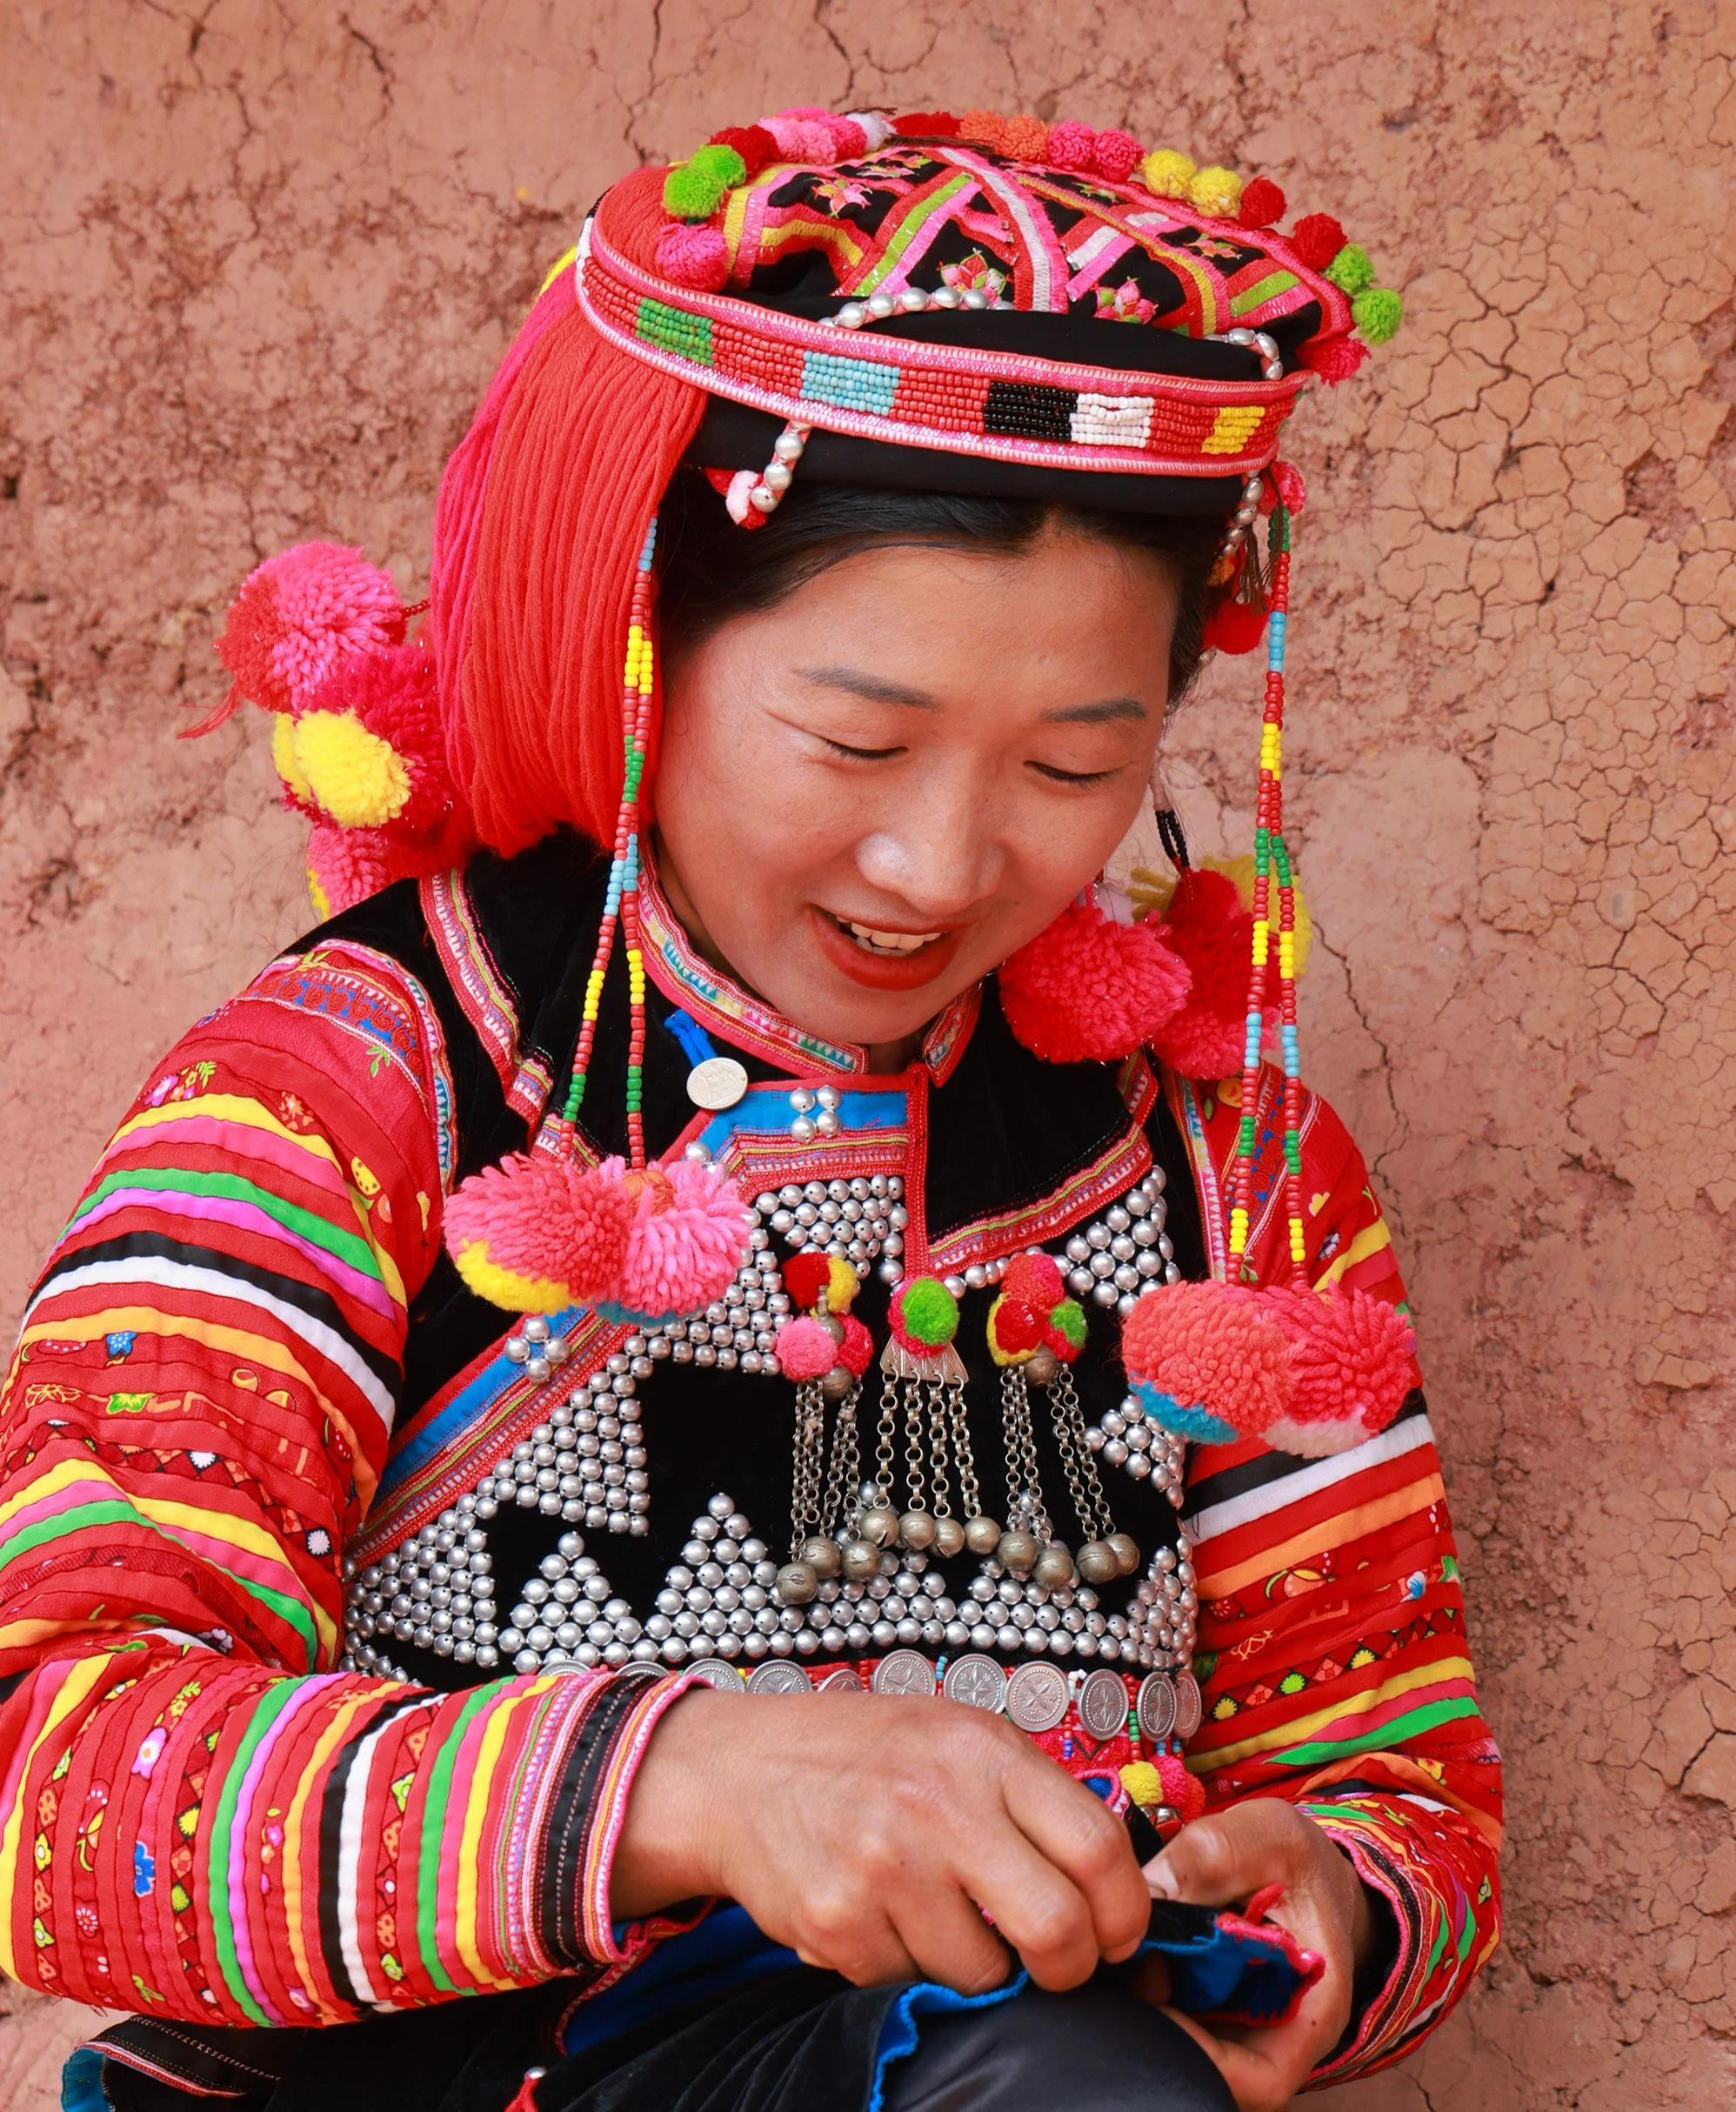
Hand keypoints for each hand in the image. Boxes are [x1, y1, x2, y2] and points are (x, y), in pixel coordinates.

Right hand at [612, 1686, 1150, 1994]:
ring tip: (947, 1920)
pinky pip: (911, 1985)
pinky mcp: (837, 1923)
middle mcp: (936, 1805)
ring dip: (979, 1969)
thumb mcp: (959, 1738)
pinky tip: (887, 1918)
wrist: (741, 1771)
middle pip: (1057, 1929)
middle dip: (1071, 1967)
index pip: (1099, 1848)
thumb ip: (1033, 1798)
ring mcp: (882, 1867)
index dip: (1126, 1911)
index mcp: (982, 1752)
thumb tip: (1120, 1888)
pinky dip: (909, 1968)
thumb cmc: (868, 1756)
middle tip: (1057, 1963)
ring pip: (983, 1976)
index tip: (1118, 1932)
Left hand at [1132, 1799, 1373, 2111]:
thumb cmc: (1297, 1856)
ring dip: (1150, 2006)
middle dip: (1164, 2027)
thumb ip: (1213, 1856)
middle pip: (1217, 2069)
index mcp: (1313, 2011)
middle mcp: (1278, 2033)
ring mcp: (1241, 2023)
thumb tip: (1149, 1893)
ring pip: (1190, 2042)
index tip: (1154, 1998)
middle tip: (1124, 1971)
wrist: (1304, 1861)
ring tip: (1120, 1956)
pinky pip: (1177, 2012)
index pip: (1262, 2079)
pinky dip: (1148, 1984)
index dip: (1202, 2057)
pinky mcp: (1211, 2003)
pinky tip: (1125, 1949)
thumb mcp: (1269, 1835)